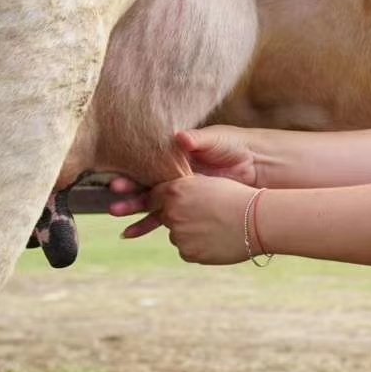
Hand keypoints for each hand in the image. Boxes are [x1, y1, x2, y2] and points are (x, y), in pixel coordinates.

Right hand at [109, 126, 257, 232]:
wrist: (255, 164)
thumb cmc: (232, 146)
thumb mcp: (214, 140)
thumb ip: (196, 139)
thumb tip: (179, 138)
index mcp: (174, 158)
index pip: (147, 169)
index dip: (132, 177)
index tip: (118, 185)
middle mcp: (173, 176)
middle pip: (145, 188)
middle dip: (129, 197)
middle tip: (115, 205)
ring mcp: (181, 193)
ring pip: (152, 205)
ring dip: (134, 213)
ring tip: (119, 218)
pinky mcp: (190, 207)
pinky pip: (164, 217)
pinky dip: (148, 225)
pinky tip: (131, 233)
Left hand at [121, 174, 255, 263]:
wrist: (256, 220)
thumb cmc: (236, 197)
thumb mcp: (208, 184)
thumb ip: (186, 189)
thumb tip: (172, 196)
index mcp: (175, 191)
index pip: (153, 197)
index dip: (162, 200)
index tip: (169, 204)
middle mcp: (172, 213)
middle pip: (165, 218)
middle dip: (179, 218)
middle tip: (204, 217)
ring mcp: (179, 235)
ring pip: (177, 235)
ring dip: (189, 234)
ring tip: (215, 228)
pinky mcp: (188, 253)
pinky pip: (187, 251)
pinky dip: (198, 248)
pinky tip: (216, 240)